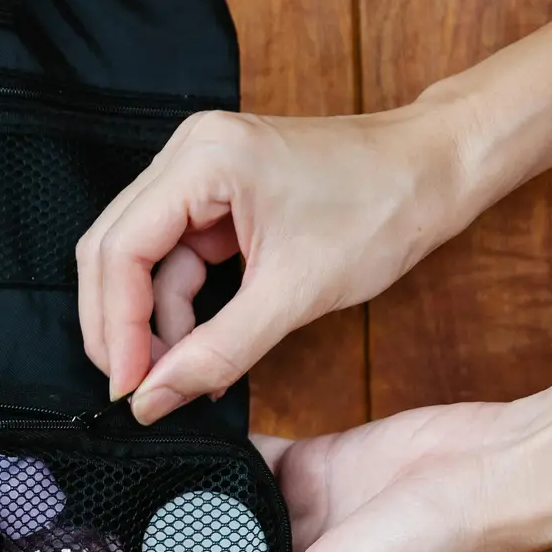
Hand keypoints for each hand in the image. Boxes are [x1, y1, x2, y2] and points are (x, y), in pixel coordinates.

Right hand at [75, 104, 467, 423]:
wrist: (437, 172)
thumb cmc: (383, 209)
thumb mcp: (296, 293)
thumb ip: (218, 351)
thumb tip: (153, 399)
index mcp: (203, 158)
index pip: (121, 248)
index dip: (116, 326)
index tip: (127, 387)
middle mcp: (189, 152)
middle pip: (115, 250)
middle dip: (122, 325)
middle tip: (136, 389)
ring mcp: (200, 170)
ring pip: (142, 258)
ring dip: (154, 321)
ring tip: (181, 377)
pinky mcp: (217, 193)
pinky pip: (176, 256)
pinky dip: (184, 306)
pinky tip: (202, 348)